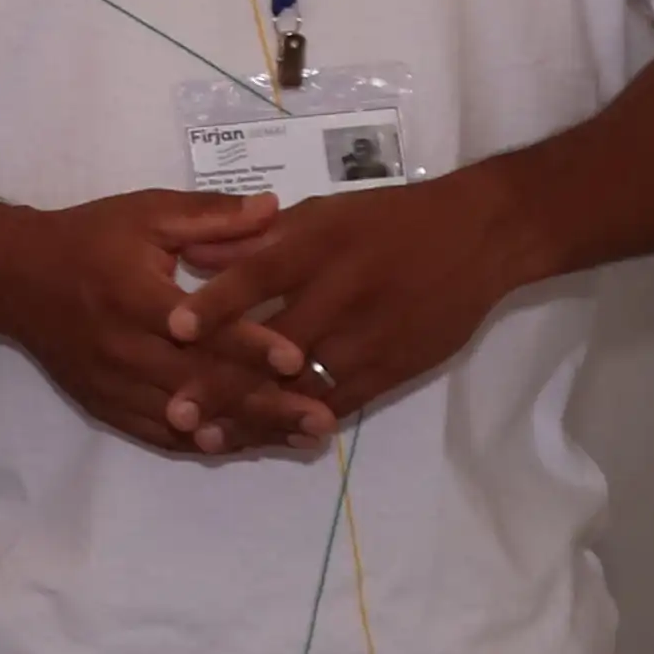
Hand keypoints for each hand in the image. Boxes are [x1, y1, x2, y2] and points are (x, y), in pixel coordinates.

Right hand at [0, 187, 332, 456]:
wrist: (11, 277)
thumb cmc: (86, 238)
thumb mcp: (143, 213)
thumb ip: (209, 216)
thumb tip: (274, 209)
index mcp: (133, 296)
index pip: (198, 328)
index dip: (247, 344)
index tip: (297, 359)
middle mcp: (122, 347)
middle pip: (200, 384)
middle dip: (263, 405)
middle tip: (320, 419)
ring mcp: (112, 384)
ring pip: (185, 418)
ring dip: (244, 431)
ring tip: (298, 440)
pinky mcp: (103, 405)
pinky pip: (158, 434)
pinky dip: (202, 443)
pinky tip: (242, 445)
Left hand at [198, 165, 557, 430]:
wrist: (478, 237)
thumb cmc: (386, 219)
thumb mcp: (320, 213)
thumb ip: (254, 238)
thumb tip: (190, 252)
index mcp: (319, 246)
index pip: (261, 275)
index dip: (218, 302)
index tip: (175, 329)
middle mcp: (343, 292)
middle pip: (276, 344)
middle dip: (225, 381)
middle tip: (177, 412)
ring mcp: (371, 335)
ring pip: (305, 384)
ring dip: (256, 415)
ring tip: (209, 440)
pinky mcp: (395, 367)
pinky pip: (342, 401)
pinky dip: (304, 422)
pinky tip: (270, 440)